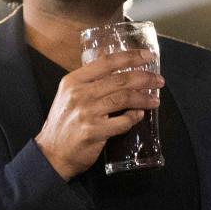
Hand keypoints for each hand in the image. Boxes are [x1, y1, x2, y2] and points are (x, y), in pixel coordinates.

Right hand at [33, 50, 163, 179]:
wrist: (52, 153)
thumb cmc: (64, 122)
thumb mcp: (69, 94)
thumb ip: (89, 78)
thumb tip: (111, 57)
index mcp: (74, 81)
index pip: (106, 62)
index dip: (130, 57)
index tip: (147, 56)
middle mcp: (79, 94)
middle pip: (120, 80)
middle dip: (144, 78)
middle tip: (158, 80)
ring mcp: (86, 113)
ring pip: (124, 99)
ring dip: (143, 98)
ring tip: (155, 100)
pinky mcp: (93, 132)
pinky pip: (122, 122)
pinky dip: (134, 118)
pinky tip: (140, 115)